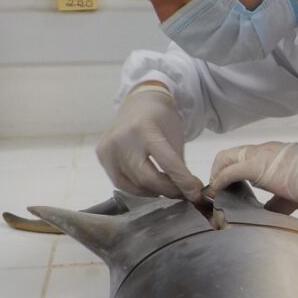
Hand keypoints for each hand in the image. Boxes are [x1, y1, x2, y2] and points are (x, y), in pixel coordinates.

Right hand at [96, 85, 204, 200]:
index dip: (183, 181)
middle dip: (168, 190)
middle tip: (182, 193)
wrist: (139, 103)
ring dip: (154, 191)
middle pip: (147, 178)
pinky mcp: (102, 155)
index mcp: (146, 129)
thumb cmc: (161, 119)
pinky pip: (121, 182)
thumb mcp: (175, 135)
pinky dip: (138, 188)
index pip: (167, 162)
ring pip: (133, 184)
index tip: (196, 194)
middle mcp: (123, 139)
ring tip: (167, 189)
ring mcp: (109, 148)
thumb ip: (178, 163)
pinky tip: (149, 186)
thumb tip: (187, 192)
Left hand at [209, 141, 297, 208]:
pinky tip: (218, 193)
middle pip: (227, 155)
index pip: (240, 156)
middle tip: (217, 193)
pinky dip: (220, 181)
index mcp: (271, 154)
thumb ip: (276, 202)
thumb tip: (265, 215)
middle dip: (216, 173)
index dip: (226, 172)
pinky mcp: (259, 166)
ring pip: (226, 159)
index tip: (224, 189)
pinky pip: (231, 171)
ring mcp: (261, 156)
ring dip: (216, 176)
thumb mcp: (293, 192)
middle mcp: (263, 150)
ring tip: (216, 196)